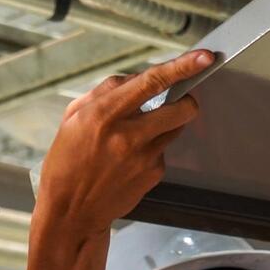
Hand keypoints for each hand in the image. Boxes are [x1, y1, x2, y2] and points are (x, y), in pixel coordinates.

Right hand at [33, 49, 213, 240]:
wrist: (70, 212)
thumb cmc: (66, 163)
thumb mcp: (72, 119)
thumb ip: (105, 93)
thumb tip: (137, 78)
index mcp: (102, 115)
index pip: (151, 82)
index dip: (182, 66)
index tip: (204, 57)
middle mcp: (126, 135)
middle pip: (182, 108)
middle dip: (187, 100)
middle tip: (178, 99)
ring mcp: (143, 157)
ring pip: (176, 128)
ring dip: (165, 125)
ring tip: (137, 137)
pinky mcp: (153, 174)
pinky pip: (163, 151)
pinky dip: (152, 150)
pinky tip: (129, 161)